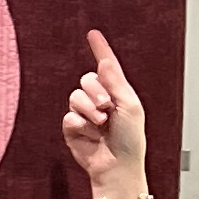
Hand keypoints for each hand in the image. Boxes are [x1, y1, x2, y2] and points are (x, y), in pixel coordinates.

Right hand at [62, 31, 150, 198]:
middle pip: (87, 79)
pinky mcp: (72, 128)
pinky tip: (89, 134)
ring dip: (89, 109)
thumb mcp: (130, 106)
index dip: (99, 49)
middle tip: (107, 107)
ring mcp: (84, 113)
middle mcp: (99, 99)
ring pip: (75, 96)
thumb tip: (104, 62)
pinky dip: (80, 124)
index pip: (107, 66)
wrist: (117, 165)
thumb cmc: (130, 138)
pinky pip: (68, 116)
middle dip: (96, 91)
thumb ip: (116, 83)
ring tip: (100, 123)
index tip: (93, 34)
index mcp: (116, 92)